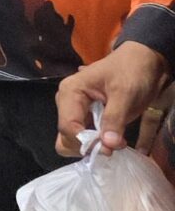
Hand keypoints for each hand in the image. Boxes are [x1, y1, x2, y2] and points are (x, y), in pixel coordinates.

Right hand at [56, 41, 169, 156]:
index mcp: (71, 91)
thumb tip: (107, 145)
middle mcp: (67, 102)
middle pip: (66, 136)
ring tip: (113, 142)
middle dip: (87, 146)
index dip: (86, 142)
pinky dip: (95, 145)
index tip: (109, 148)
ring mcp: (76, 111)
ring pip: (71, 141)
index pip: (68, 126)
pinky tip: (112, 139)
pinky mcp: (86, 118)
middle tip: (112, 146)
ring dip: (91, 148)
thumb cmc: (132, 72)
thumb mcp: (125, 94)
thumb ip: (114, 119)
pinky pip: (82, 138)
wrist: (144, 62)